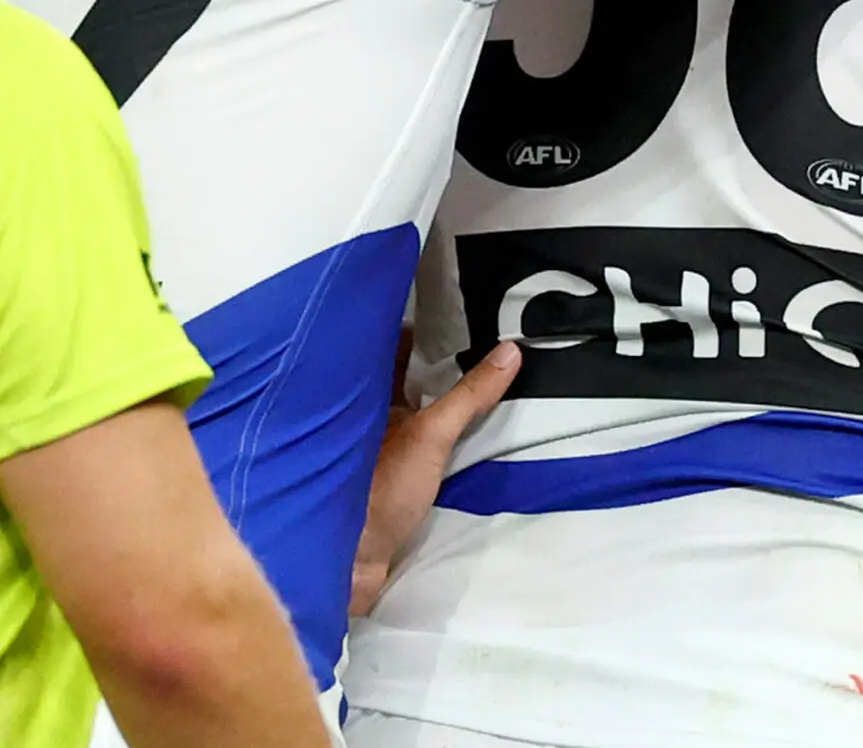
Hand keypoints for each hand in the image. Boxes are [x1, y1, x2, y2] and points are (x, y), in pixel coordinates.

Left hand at [350, 342, 519, 615]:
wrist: (343, 564)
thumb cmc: (375, 490)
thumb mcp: (429, 437)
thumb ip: (469, 396)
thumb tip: (511, 350)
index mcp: (358, 399)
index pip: (380, 347)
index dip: (409, 327)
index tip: (444, 306)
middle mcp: (358, 418)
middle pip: (393, 377)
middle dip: (426, 359)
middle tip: (471, 332)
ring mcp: (366, 448)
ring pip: (401, 408)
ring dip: (429, 394)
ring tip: (473, 366)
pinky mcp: (377, 476)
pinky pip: (408, 438)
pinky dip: (431, 426)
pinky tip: (458, 422)